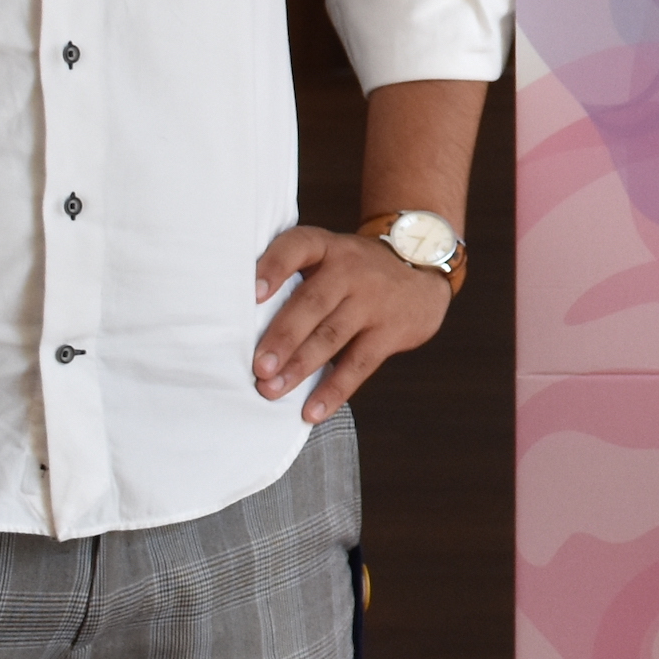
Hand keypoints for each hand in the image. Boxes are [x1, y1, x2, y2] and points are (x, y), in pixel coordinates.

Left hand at [251, 227, 448, 423]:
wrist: (422, 265)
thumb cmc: (354, 269)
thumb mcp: (329, 255)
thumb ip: (293, 276)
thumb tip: (237, 323)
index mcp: (326, 247)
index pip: (297, 247)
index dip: (274, 268)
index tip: (252, 294)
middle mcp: (349, 269)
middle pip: (312, 302)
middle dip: (283, 337)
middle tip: (258, 367)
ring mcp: (373, 300)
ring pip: (332, 335)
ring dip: (300, 366)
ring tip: (272, 390)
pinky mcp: (391, 330)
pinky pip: (360, 363)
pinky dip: (335, 389)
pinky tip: (312, 411)